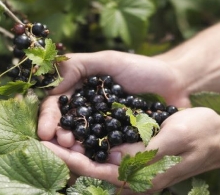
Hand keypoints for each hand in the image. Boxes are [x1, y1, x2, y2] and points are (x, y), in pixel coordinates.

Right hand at [38, 50, 188, 142]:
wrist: (174, 83)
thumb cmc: (142, 68)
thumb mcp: (109, 60)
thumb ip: (79, 65)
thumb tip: (52, 86)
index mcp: (79, 89)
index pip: (56, 104)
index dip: (49, 117)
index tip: (45, 131)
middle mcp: (87, 109)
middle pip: (65, 124)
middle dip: (59, 135)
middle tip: (62, 143)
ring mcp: (102, 126)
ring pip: (82, 138)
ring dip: (73, 148)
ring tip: (73, 153)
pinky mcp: (118, 138)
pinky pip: (103, 148)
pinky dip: (96, 154)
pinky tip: (92, 159)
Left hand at [43, 107, 219, 193]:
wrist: (215, 135)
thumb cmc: (198, 136)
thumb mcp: (171, 141)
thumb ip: (141, 153)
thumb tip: (110, 157)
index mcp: (138, 179)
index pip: (94, 171)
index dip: (68, 159)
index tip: (46, 145)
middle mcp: (130, 176)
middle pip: (88, 167)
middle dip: (63, 153)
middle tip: (39, 137)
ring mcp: (130, 165)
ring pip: (93, 158)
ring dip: (72, 146)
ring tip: (50, 131)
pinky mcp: (132, 153)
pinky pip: (103, 149)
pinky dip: (87, 140)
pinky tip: (75, 127)